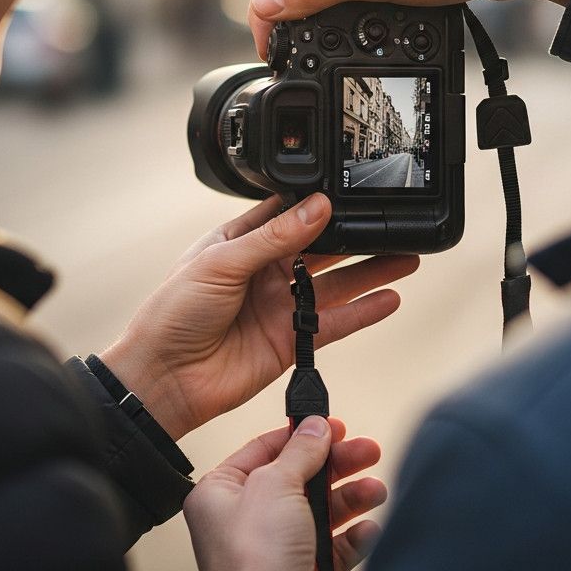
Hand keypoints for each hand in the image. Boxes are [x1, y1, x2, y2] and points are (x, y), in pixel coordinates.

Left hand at [102, 193, 417, 439]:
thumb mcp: (222, 263)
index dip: (318, 204)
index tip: (352, 191)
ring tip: (407, 257)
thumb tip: (318, 206)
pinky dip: (363, 312)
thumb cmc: (173, 314)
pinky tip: (390, 298)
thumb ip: (274, 237)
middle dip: (355, 236)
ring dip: (370, 271)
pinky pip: (334, 323)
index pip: (288, 215)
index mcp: (239, 243)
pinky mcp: (290, 342)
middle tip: (390, 224)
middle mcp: (263, 272)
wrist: (163, 379)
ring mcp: (279, 307)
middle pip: (320, 249)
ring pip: (335, 283)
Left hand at [184, 416, 385, 570]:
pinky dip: (353, 537)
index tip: (331, 425)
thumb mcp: (276, 484)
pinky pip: (334, 547)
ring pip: (321, 511)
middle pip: (300, 478)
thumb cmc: (254, 559)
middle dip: (337, 465)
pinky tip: (367, 530)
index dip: (300, 435)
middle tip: (365, 451)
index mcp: (221, 493)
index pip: (264, 450)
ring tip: (374, 490)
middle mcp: (245, 520)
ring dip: (351, 498)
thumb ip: (300, 450)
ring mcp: (274, 548)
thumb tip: (314, 426)